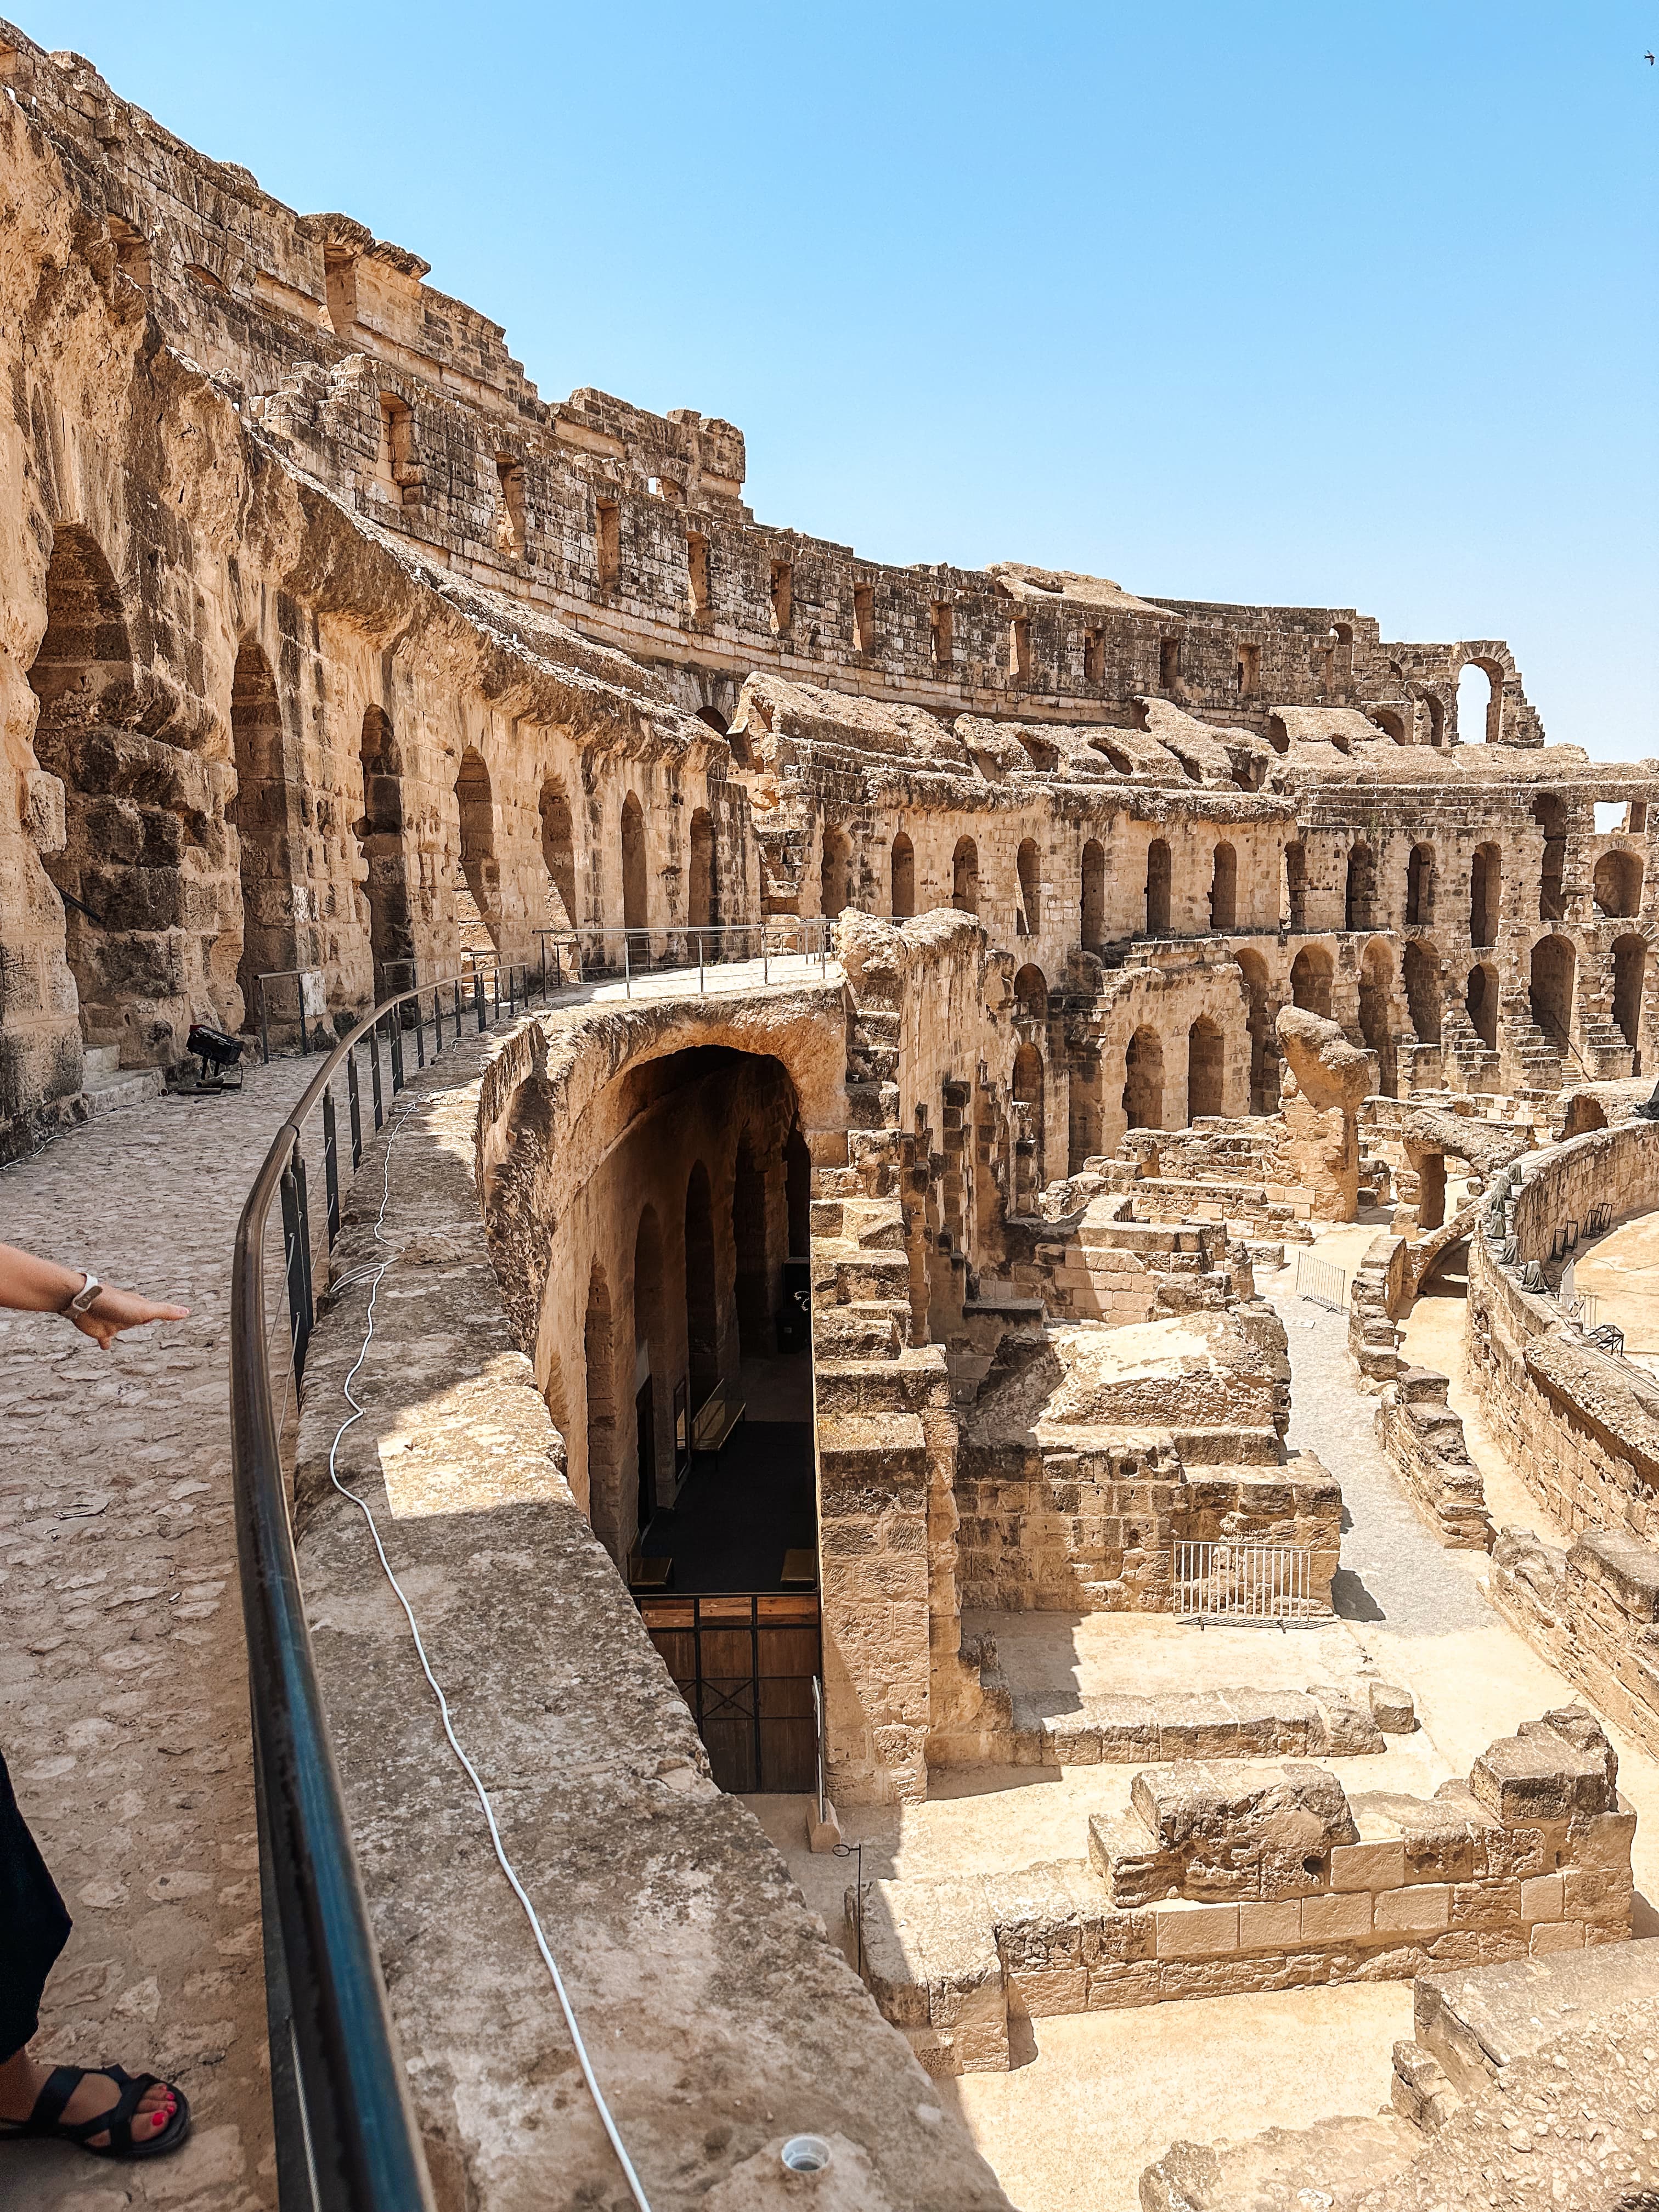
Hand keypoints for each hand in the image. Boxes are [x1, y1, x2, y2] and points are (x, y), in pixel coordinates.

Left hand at [70, 1286, 191, 1347]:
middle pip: (137, 1319)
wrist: (86, 1302)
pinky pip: (105, 1339)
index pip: (154, 1311)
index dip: (162, 1313)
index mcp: (139, 1308)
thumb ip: (164, 1311)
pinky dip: (106, 1344)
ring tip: (129, 1333)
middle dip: (143, 1320)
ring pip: (122, 1328)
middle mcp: (127, 1315)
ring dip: (125, 1329)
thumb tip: (187, 1311)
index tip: (171, 1314)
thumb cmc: (116, 1303)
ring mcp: (113, 1322)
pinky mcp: (101, 1331)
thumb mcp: (145, 1309)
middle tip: (149, 1321)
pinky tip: (106, 1348)